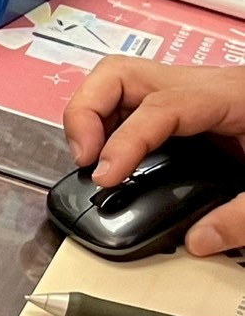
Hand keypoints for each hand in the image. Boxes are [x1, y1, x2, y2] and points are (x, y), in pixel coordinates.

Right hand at [62, 55, 244, 254]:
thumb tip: (201, 240)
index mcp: (229, 95)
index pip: (158, 107)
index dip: (124, 142)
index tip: (104, 176)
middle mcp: (202, 85)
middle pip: (118, 74)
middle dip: (87, 113)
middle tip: (86, 159)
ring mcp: (190, 92)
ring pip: (116, 82)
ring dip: (91, 116)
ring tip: (91, 159)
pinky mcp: (188, 108)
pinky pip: (131, 104)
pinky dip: (109, 127)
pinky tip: (113, 159)